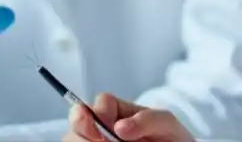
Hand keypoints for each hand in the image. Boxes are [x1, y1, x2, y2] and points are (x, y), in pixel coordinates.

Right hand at [62, 94, 193, 141]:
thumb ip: (147, 120)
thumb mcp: (165, 123)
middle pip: (77, 122)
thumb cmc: (169, 136)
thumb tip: (120, 127)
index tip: (110, 127)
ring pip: (72, 139)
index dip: (99, 113)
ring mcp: (94, 140)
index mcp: (116, 110)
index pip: (100, 102)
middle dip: (84, 132)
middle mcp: (100, 125)